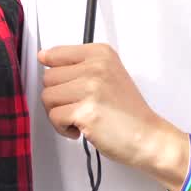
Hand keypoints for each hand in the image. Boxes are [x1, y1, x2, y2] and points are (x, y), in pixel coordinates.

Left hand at [39, 44, 183, 174]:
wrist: (147, 137)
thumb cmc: (128, 112)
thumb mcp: (108, 75)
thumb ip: (79, 65)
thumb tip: (44, 57)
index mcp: (101, 54)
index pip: (55, 54)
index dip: (52, 71)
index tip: (60, 81)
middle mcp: (96, 67)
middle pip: (48, 78)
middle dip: (58, 97)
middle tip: (76, 106)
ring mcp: (90, 88)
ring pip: (47, 98)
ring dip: (59, 113)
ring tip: (79, 118)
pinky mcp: (85, 111)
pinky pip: (54, 117)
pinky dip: (63, 128)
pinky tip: (80, 129)